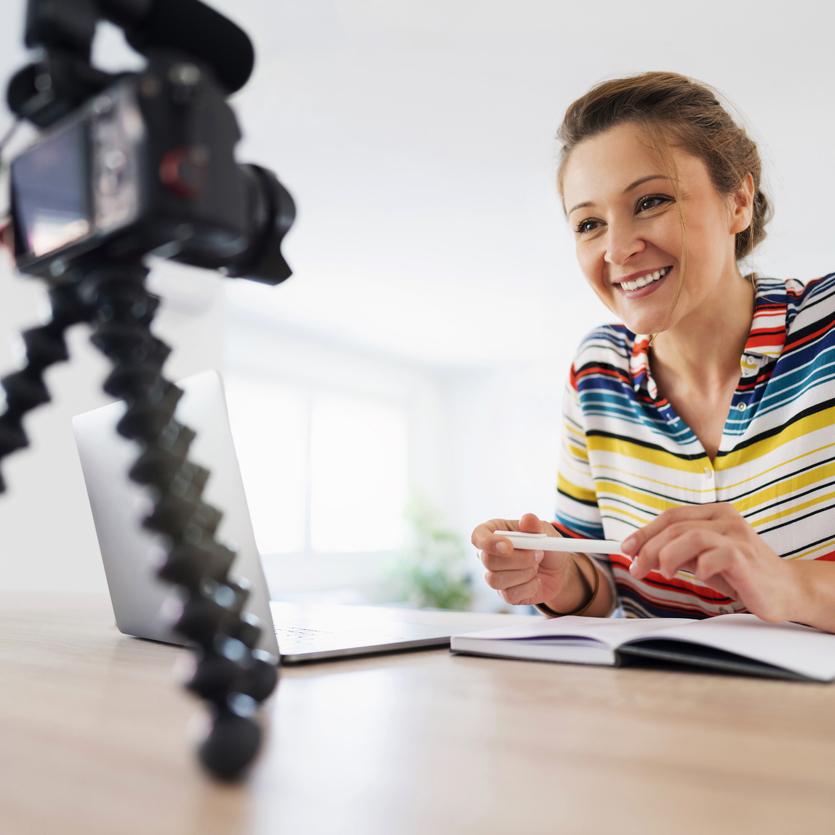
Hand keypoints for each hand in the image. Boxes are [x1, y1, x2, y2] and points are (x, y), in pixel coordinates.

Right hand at [471, 512, 578, 606]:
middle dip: (518, 559)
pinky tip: (536, 581)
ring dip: (524, 573)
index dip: (488, 542)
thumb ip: (534, 525)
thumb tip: (528, 519)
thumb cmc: (545, 545)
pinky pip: (509, 595)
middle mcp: (489, 554)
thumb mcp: (544, 531)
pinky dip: (529, 588)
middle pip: (487, 560)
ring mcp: (494, 575)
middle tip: (539, 554)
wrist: (559, 569)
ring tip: (537, 566)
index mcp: (493, 532)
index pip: (478, 536)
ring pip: (495, 580)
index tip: (508, 546)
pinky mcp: (504, 593)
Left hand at [622, 503, 797, 621]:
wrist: (786, 590)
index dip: (645, 531)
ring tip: (663, 573)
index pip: (671, 516)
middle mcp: (726, 519)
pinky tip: (698, 576)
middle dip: (649, 548)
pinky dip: (700, 566)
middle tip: (637, 568)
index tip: (626, 548)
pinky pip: (714, 555)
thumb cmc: (742, 574)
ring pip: (690, 536)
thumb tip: (641, 553)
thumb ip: (678, 553)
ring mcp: (737, 536)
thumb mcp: (703, 559)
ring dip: (668, 556)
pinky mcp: (745, 556)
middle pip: (675, 526)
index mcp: (714, 514)